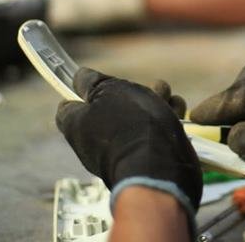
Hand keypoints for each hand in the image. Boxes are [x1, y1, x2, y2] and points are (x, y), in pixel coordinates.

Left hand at [56, 69, 201, 228]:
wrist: (160, 167)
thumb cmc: (130, 124)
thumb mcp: (107, 90)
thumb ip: (92, 81)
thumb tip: (79, 78)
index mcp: (77, 125)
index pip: (69, 106)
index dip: (81, 91)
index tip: (95, 82)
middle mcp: (96, 140)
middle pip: (112, 105)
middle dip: (130, 91)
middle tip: (140, 88)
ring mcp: (124, 149)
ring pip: (138, 113)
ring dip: (154, 100)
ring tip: (164, 97)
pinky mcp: (151, 155)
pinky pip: (157, 129)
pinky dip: (167, 116)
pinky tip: (176, 111)